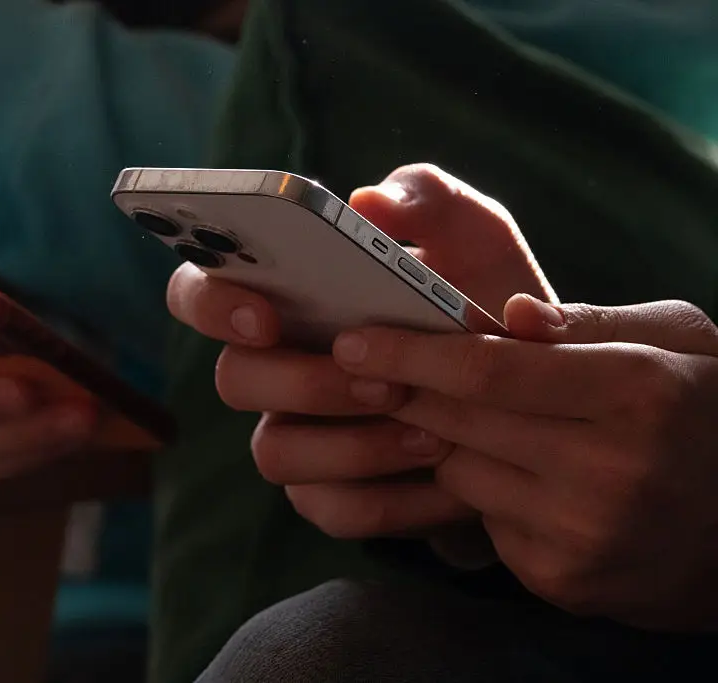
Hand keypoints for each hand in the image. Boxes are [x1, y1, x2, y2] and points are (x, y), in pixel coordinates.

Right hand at [168, 164, 552, 536]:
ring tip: (434, 432)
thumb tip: (367, 201)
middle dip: (304, 382)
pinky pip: (332, 509)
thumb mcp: (475, 238)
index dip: (211, 303)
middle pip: (234, 378)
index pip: (199, 291)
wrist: (538, 400)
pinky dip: (394, 498)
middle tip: (383, 380)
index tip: (265, 314)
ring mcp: (296, 436)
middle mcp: (274, 368)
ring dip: (352, 445)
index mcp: (285, 300)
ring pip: (275, 453)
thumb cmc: (484, 306)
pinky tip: (450, 482)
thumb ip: (428, 199)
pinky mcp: (329, 496)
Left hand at [332, 296, 717, 629]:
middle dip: (402, 393)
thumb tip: (509, 314)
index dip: (409, 355)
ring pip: (458, 474)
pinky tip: (513, 475)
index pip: (488, 372)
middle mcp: (610, 470)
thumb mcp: (676, 343)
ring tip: (468, 420)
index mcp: (637, 392)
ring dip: (443, 442)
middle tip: (362, 371)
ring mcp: (583, 534)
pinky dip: (480, 492)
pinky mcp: (562, 579)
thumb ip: (590, 322)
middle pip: (458, 423)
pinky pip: (482, 521)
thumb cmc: (703, 416)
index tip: (351, 342)